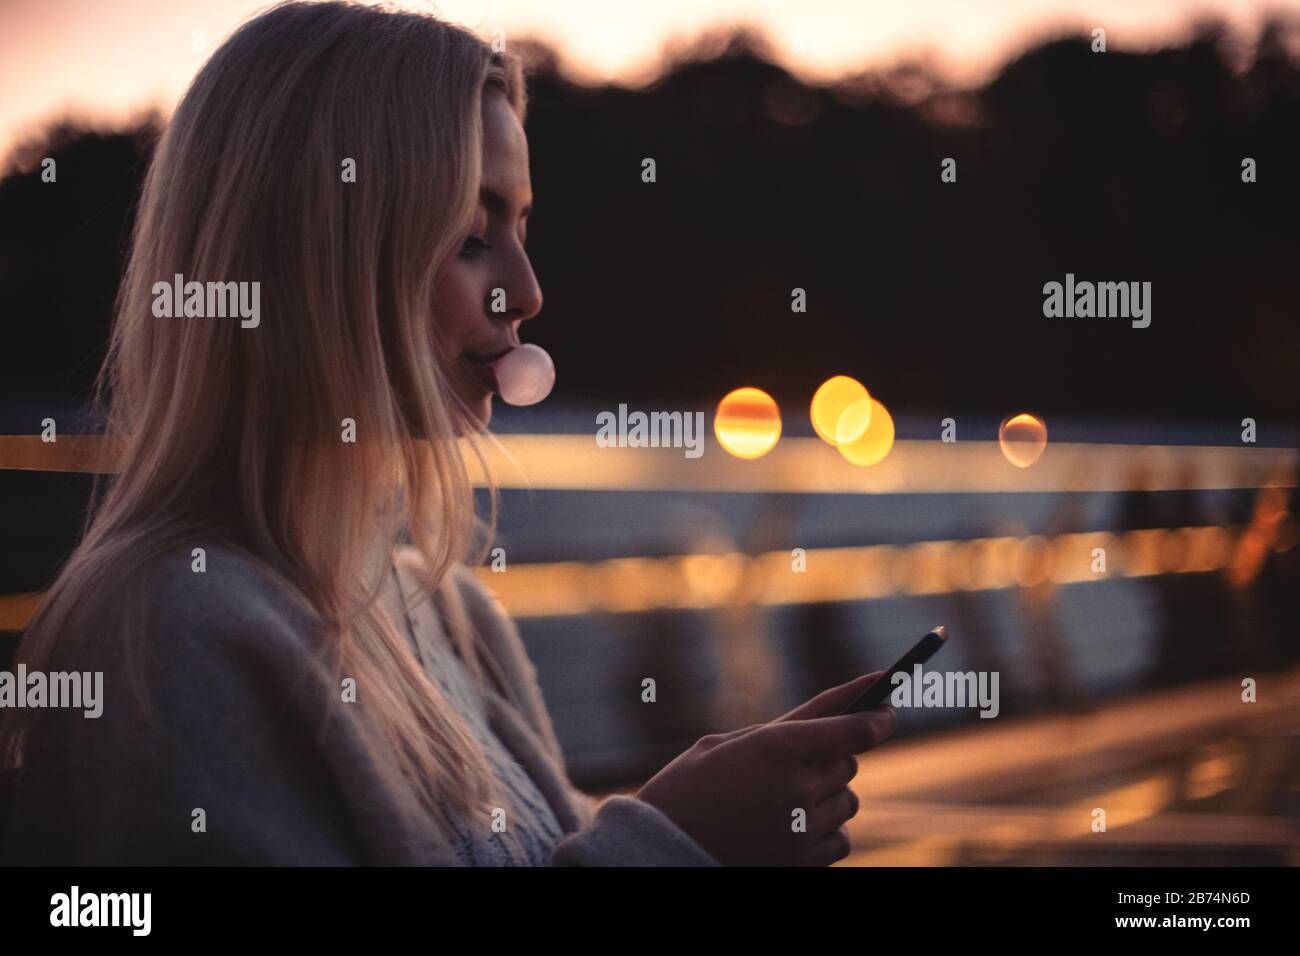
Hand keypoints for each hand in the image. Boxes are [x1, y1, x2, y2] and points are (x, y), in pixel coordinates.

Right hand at [635, 672, 895, 865]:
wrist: (660, 847)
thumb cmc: (688, 785)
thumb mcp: (728, 743)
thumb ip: (784, 730)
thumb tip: (836, 715)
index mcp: (776, 748)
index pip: (851, 730)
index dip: (876, 719)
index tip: (888, 711)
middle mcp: (796, 788)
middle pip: (848, 764)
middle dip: (835, 754)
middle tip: (808, 754)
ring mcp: (800, 830)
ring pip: (847, 801)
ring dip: (831, 792)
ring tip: (794, 792)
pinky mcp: (800, 863)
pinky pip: (841, 838)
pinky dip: (829, 828)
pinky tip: (801, 822)